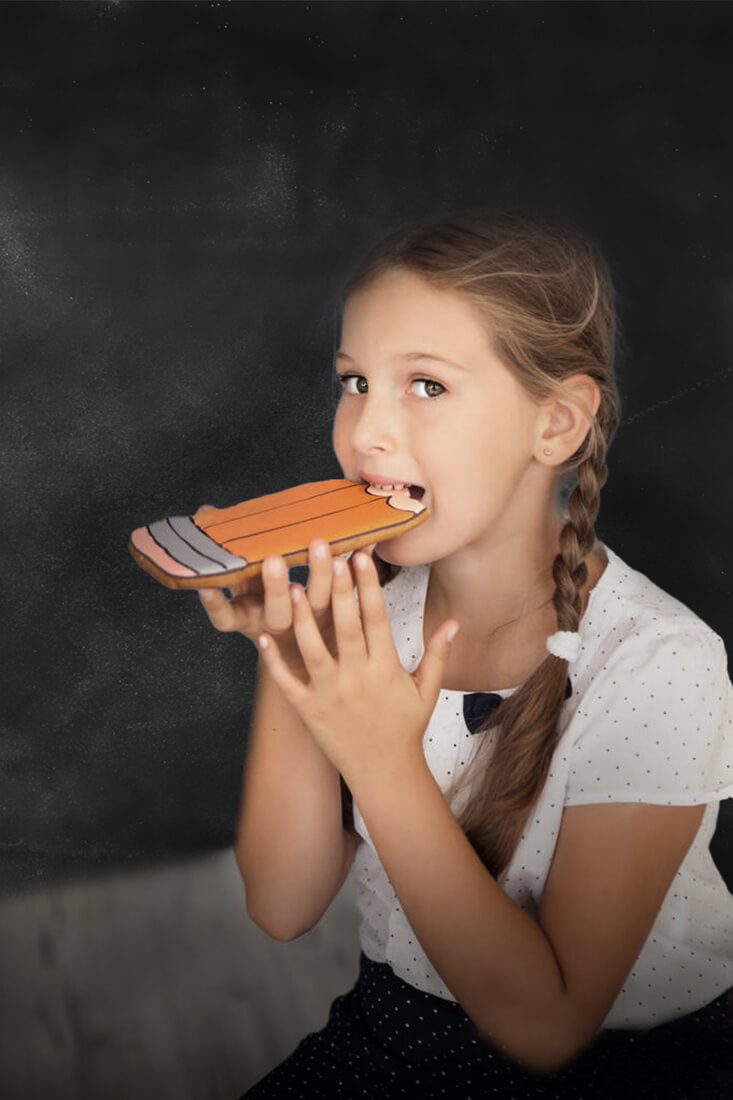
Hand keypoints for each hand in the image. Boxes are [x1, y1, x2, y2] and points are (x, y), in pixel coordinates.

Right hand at [194, 504, 368, 674]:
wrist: (308, 651)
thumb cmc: (267, 600)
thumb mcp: (245, 579)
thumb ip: (229, 547)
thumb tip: (205, 511)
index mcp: (248, 617)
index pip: (225, 616)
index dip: (216, 604)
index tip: (208, 587)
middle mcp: (277, 623)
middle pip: (277, 612)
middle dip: (275, 586)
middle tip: (274, 559)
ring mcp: (311, 623)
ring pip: (314, 604)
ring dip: (318, 574)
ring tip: (321, 546)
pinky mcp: (338, 615)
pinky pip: (347, 596)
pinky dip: (355, 572)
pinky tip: (362, 549)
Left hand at [257, 549, 458, 785]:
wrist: (385, 773)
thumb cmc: (405, 729)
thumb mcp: (427, 690)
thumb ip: (437, 654)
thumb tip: (455, 623)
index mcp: (386, 667)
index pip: (376, 618)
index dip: (368, 586)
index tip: (360, 556)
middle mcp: (358, 677)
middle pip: (346, 627)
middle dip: (339, 590)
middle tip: (327, 555)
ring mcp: (331, 694)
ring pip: (314, 651)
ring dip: (303, 620)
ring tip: (292, 588)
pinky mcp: (310, 711)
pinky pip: (288, 683)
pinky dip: (275, 663)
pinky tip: (263, 638)